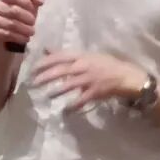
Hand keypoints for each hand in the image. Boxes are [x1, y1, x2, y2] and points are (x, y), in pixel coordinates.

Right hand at [0, 0, 43, 47]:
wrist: (8, 35)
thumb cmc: (20, 16)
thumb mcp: (30, 5)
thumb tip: (40, 1)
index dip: (26, 4)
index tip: (33, 11)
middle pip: (14, 11)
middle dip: (27, 18)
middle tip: (33, 24)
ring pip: (11, 24)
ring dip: (25, 29)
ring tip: (31, 32)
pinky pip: (7, 34)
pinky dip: (19, 37)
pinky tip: (25, 38)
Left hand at [32, 51, 146, 111]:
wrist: (126, 75)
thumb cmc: (105, 64)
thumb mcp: (86, 56)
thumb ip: (65, 55)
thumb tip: (46, 49)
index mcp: (81, 56)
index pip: (60, 56)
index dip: (45, 62)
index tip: (33, 67)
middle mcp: (84, 66)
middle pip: (61, 70)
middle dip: (46, 76)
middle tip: (34, 82)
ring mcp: (89, 79)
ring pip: (70, 85)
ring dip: (57, 91)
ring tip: (47, 96)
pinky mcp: (95, 92)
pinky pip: (81, 100)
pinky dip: (73, 106)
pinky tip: (65, 110)